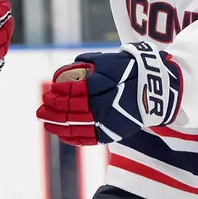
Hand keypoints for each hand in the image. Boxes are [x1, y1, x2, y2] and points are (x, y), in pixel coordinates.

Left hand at [37, 41, 183, 145]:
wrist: (156, 89)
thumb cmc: (131, 70)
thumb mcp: (112, 59)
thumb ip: (90, 62)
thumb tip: (69, 67)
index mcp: (102, 85)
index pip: (72, 91)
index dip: (58, 92)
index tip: (49, 90)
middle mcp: (103, 105)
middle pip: (71, 110)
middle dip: (53, 109)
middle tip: (41, 107)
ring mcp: (108, 122)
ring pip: (76, 127)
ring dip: (57, 125)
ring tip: (45, 122)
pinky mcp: (112, 133)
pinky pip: (88, 139)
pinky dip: (72, 138)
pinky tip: (61, 134)